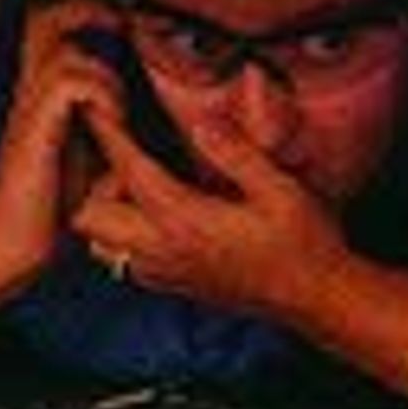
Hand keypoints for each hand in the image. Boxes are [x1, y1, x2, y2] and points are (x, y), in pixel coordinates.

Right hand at [0, 0, 126, 281]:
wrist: (7, 246)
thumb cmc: (49, 213)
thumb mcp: (95, 166)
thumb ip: (115, 139)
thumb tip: (151, 131)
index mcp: (43, 97)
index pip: (48, 29)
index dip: (74, 1)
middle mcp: (31, 93)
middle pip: (43, 18)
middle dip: (83, 8)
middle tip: (118, 22)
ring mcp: (29, 108)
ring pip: (64, 48)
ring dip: (104, 74)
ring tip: (117, 112)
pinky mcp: (34, 127)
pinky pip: (72, 81)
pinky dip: (101, 97)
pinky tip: (109, 128)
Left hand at [69, 111, 342, 322]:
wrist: (317, 299)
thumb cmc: (303, 244)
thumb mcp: (280, 189)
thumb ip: (235, 154)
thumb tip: (201, 124)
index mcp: (186, 222)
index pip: (130, 172)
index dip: (109, 136)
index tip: (95, 109)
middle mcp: (164, 251)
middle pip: (91, 216)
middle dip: (100, 181)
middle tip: (134, 159)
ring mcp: (164, 273)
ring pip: (100, 244)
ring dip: (108, 212)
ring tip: (142, 188)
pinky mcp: (172, 285)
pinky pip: (123, 261)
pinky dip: (124, 235)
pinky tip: (158, 215)